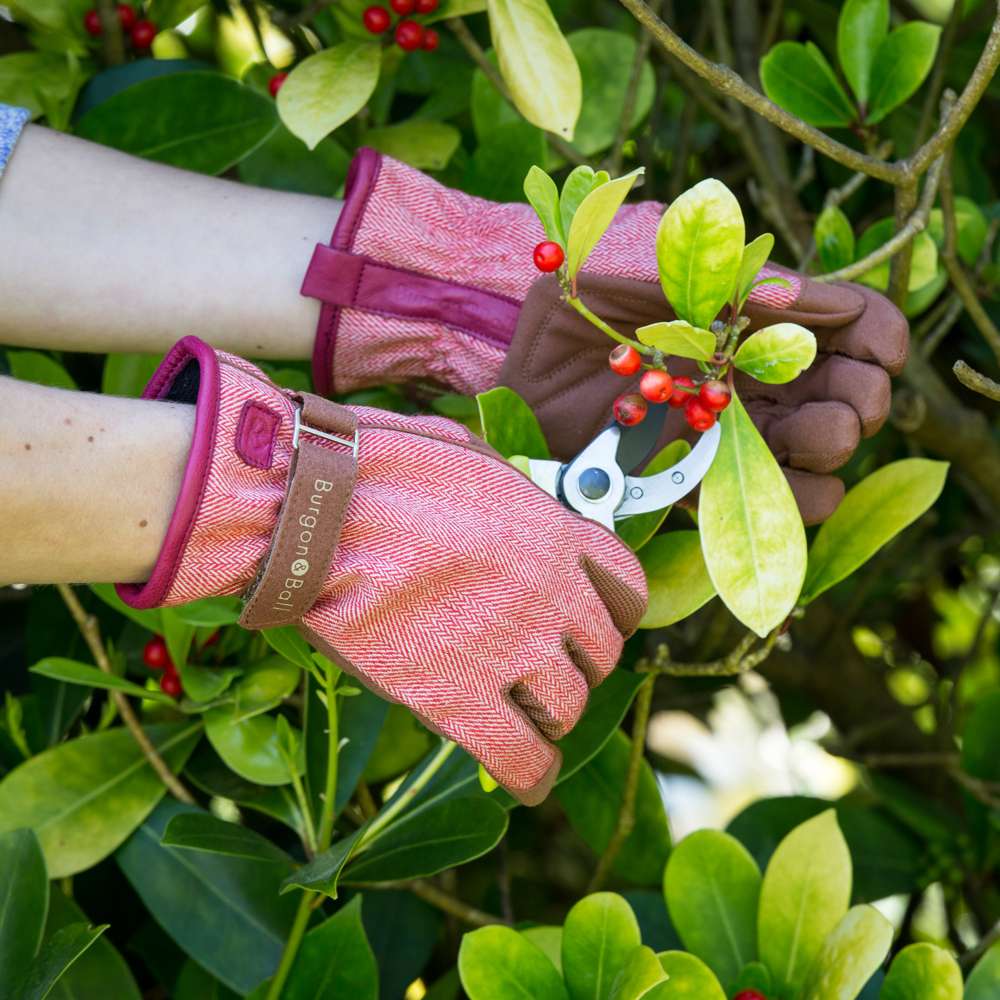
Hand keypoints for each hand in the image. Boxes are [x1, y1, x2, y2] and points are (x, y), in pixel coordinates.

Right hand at [118, 338, 646, 802]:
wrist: (313, 511)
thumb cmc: (377, 467)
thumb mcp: (468, 458)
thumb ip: (511, 498)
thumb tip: (516, 514)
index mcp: (554, 534)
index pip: (628, 589)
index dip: (614, 611)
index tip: (590, 620)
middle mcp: (549, 596)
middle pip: (601, 654)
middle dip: (580, 663)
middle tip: (548, 668)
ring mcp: (510, 650)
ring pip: (568, 709)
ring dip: (553, 714)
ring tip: (527, 714)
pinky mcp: (457, 698)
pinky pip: (520, 758)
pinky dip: (530, 773)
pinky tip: (526, 777)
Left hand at [502, 269, 907, 524]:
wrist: (519, 376)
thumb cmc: (573, 305)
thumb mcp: (643, 267)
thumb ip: (717, 275)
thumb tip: (795, 292)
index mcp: (751, 317)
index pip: (853, 321)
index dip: (880, 336)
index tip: (876, 351)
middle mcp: (754, 375)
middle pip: (854, 391)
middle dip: (861, 397)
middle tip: (829, 400)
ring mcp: (731, 429)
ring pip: (825, 450)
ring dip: (829, 446)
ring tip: (792, 437)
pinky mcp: (701, 478)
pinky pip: (772, 503)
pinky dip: (794, 499)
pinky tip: (773, 480)